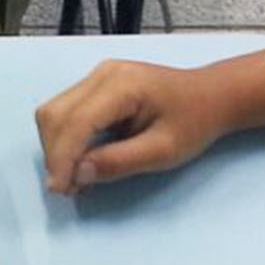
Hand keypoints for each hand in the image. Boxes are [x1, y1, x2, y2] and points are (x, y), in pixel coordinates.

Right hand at [33, 59, 232, 194]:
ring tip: (74, 178)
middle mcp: (102, 74)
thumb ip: (119, 162)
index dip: (62, 158)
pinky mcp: (95, 85)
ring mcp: (97, 76)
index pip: (76, 122)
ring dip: (56, 148)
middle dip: (54, 155)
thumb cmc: (194, 123)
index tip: (61, 190)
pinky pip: (66, 112)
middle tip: (69, 189)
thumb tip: (78, 175)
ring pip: (54, 113)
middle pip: (54, 115)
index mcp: (122, 85)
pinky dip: (65, 140)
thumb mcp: (163, 151)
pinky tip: (80, 161)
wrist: (211, 96)